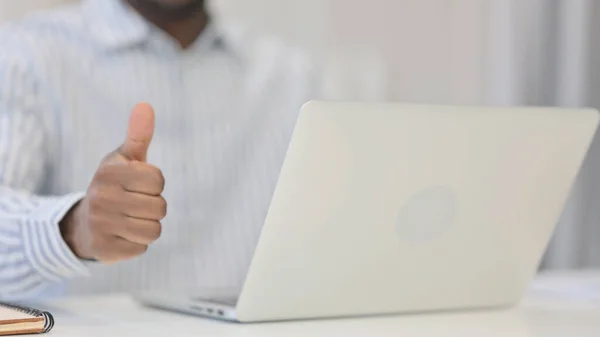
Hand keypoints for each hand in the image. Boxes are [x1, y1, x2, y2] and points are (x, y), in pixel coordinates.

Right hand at [61, 103, 166, 262]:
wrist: (83, 224)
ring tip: (129, 220)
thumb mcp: (124, 159)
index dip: (154, 185)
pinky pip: (142, 246)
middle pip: (160, 207)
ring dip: (147, 226)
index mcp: (109, 172)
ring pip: (154, 229)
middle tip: (132, 205)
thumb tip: (146, 105)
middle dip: (152, 207)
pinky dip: (137, 242)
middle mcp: (101, 197)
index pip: (158, 181)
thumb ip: (138, 134)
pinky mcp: (105, 249)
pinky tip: (121, 235)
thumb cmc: (113, 186)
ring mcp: (101, 224)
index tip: (137, 185)